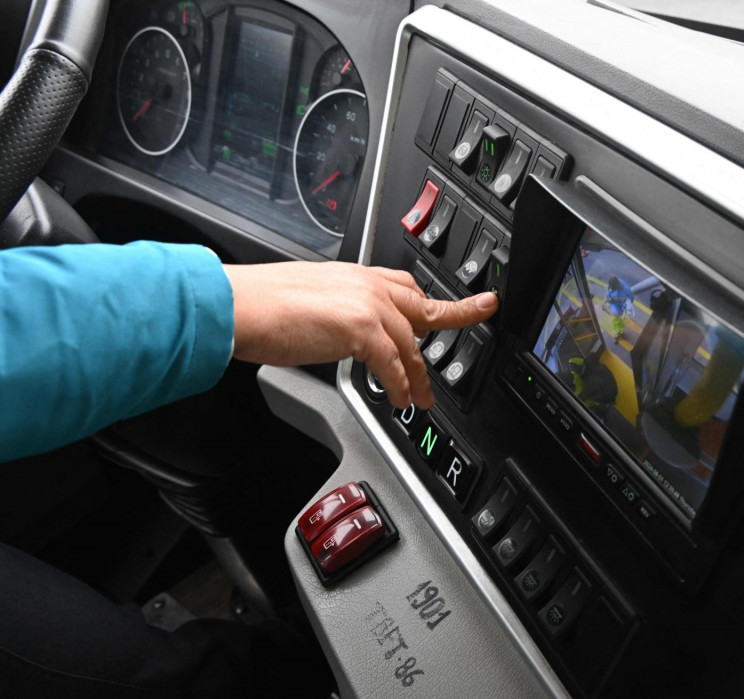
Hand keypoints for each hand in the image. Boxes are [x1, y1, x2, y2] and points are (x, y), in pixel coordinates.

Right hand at [223, 262, 497, 407]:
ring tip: (422, 397)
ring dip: (419, 374)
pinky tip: (399, 399)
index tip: (454, 300)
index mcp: (355, 276)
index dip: (429, 299)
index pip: (404, 285)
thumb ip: (337, 311)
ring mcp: (367, 305)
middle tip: (478, 315)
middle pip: (422, 306)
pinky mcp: (362, 329)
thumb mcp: (308, 298)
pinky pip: (393, 364)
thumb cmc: (260, 305)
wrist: (239, 306)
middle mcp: (366, 284)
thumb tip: (344, 333)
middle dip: (455, 316)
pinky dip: (399, 385)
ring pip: (411, 343)